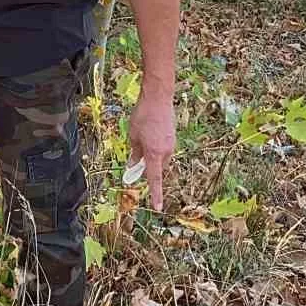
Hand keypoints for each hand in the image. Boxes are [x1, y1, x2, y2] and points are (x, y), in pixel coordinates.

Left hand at [126, 83, 175, 210]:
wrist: (158, 98)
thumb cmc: (143, 116)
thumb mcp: (132, 136)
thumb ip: (134, 153)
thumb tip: (133, 165)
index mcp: (155, 154)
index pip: (154, 179)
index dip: (155, 194)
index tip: (158, 207)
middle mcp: (166, 151)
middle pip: (156, 168)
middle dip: (147, 167)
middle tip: (136, 156)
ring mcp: (171, 144)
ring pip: (160, 158)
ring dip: (150, 155)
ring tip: (141, 135)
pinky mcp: (173, 137)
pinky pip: (163, 148)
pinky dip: (155, 147)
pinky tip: (149, 131)